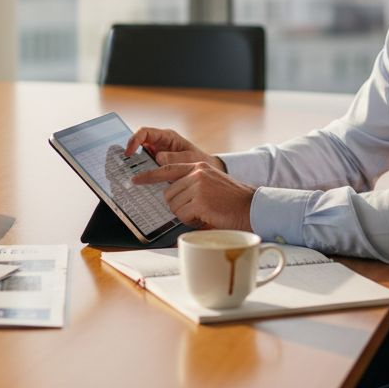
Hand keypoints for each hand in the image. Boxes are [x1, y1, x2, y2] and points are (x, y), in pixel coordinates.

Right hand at [126, 126, 224, 170]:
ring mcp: (157, 153)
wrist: (205, 171)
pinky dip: (142, 172)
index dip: (134, 140)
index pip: (145, 132)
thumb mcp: (190, 159)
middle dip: (130, 154)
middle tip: (122, 166)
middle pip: (138, 144)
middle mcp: (159, 143)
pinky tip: (140, 181)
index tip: (129, 152)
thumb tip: (158, 158)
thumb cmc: (199, 161)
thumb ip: (175, 158)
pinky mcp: (157, 164)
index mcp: (167, 137)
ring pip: (140, 156)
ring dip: (135, 165)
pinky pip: (146, 166)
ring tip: (128, 175)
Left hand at [132, 161, 255, 230]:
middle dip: (178, 206)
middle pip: (168, 194)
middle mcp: (197, 173)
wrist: (252, 207)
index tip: (135, 180)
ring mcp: (197, 186)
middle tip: (196, 210)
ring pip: (174, 205)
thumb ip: (194, 183)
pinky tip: (206, 217)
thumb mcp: (213, 183)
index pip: (168, 169)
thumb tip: (173, 193)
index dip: (149, 176)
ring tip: (204, 213)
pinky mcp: (199, 201)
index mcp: (199, 166)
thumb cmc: (233, 201)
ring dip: (185, 214)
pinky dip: (191, 221)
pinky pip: (182, 215)